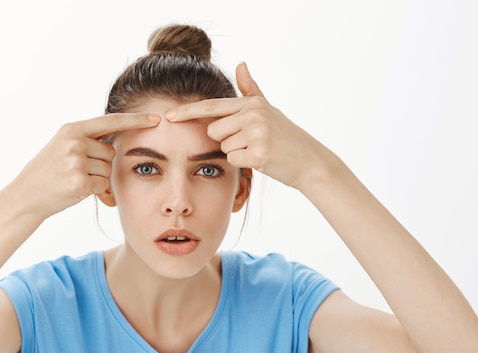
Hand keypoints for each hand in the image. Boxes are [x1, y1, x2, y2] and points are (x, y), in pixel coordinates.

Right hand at [11, 113, 159, 218]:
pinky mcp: (79, 181)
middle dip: (101, 164)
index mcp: (72, 129)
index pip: (110, 121)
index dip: (135, 120)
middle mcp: (74, 142)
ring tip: (74, 181)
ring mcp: (76, 161)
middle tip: (78, 171)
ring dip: (97, 179)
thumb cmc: (49, 173)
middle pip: (110, 152)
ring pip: (107, 170)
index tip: (156, 118)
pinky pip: (103, 186)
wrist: (26, 195)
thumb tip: (116, 142)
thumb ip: (87, 140)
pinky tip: (76, 191)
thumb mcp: (63, 147)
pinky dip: (96, 192)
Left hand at [166, 62, 334, 189]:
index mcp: (251, 103)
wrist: (310, 161)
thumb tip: (241, 63)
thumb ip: (251, 89)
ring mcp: (256, 134)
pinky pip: (233, 161)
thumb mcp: (269, 109)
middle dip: (226, 140)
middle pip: (214, 131)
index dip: (188, 112)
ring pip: (223, 148)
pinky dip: (244, 164)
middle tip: (251, 142)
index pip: (212, 107)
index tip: (168, 116)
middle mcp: (252, 115)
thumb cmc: (286, 136)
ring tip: (258, 150)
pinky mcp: (258, 154)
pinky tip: (261, 160)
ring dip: (237, 153)